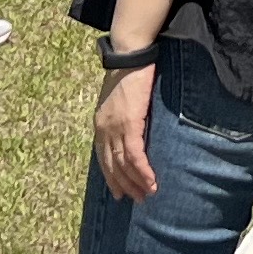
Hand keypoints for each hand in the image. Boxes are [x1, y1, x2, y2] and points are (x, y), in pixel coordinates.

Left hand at [94, 64, 159, 199]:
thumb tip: (133, 129)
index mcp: (100, 123)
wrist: (130, 54)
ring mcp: (115, 127)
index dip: (111, 176)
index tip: (119, 192)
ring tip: (148, 194)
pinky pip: (135, 155)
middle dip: (124, 184)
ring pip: (123, 164)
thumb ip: (122, 116)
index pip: (103, 157)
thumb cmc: (129, 72)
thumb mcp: (120, 99)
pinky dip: (143, 171)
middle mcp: (104, 128)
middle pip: (112, 165)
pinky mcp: (129, 124)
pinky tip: (151, 181)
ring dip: (136, 182)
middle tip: (137, 199)